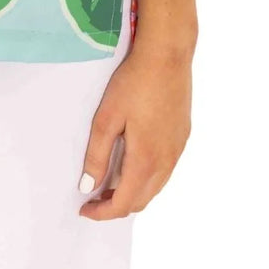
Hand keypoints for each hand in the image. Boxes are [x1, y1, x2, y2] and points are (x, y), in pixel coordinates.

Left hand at [78, 42, 192, 219]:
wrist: (168, 56)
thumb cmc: (134, 83)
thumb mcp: (107, 117)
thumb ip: (97, 155)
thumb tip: (88, 186)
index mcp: (146, 159)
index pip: (124, 203)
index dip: (103, 212)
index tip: (84, 209)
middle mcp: (166, 161)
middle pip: (141, 200)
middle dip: (116, 206)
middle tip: (94, 197)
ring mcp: (178, 149)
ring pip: (156, 187)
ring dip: (133, 192)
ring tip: (110, 182)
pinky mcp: (183, 136)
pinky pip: (165, 170)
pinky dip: (147, 177)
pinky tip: (133, 161)